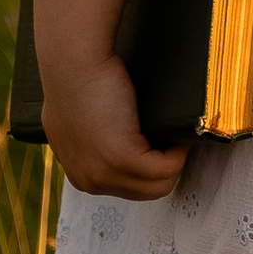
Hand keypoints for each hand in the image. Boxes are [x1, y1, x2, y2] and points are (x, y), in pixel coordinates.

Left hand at [42, 54, 191, 201]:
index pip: (126, 189)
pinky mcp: (121, 158)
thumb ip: (91, 141)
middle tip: (172, 139)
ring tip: (175, 135)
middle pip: (144, 192)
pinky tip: (177, 133)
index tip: (160, 145)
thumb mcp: (78, 122)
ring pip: (158, 184)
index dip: (148, 168)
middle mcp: (87, 180)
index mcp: (79, 174)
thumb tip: (113, 139)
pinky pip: (166, 169)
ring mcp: (103, 173)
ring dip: (174, 160)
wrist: (74, 61)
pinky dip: (178, 153)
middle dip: (164, 168)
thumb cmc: (79, 79)